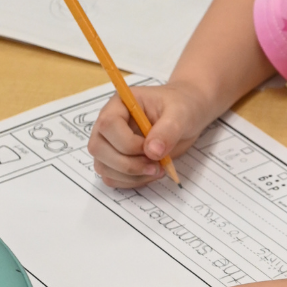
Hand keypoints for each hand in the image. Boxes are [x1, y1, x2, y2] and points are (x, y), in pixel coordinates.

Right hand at [88, 80, 213, 188]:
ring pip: (103, 167)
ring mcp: (110, 144)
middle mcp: (108, 124)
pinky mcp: (116, 160)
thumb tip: (152, 151)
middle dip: (128, 164)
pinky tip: (151, 173)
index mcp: (119, 105)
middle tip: (156, 166)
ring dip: (131, 176)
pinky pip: (112, 178)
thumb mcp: (181, 114)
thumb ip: (167, 130)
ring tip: (157, 169)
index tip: (152, 149)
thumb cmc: (182, 107)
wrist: (187, 116)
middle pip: (98, 149)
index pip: (108, 125)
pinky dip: (131, 182)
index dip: (127, 143)